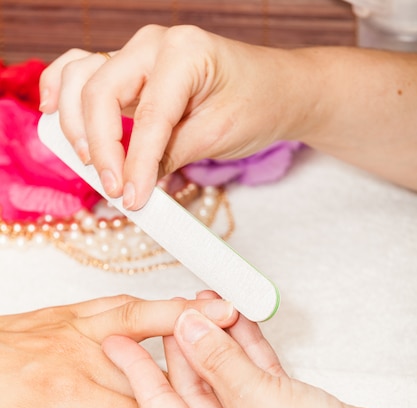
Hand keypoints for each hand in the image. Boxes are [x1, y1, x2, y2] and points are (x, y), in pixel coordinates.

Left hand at [0, 294, 235, 407]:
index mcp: (66, 392)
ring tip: (225, 314)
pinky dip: (149, 304)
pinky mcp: (68, 312)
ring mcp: (75, 326)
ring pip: (142, 319)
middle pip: (152, 365)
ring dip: (184, 318)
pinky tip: (171, 304)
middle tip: (242, 359)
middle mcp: (79, 354)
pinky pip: (116, 302)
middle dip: (198, 365)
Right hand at [39, 25, 301, 208]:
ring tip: (88, 162)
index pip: (148, 116)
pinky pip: (85, 72)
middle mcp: (154, 44)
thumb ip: (170, 156)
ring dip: (76, 122)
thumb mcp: (218, 136)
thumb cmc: (256, 104)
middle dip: (100, 146)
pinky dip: (66, 92)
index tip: (131, 199)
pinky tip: (56, 114)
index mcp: (185, 52)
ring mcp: (138, 53)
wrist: (276, 89)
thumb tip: (132, 184)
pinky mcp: (132, 70)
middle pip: (101, 92)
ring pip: (83, 78)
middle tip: (114, 189)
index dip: (134, 163)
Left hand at [104, 302, 416, 407]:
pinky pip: (251, 373)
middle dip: (181, 345)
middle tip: (164, 308)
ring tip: (200, 300)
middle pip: (190, 387)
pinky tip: (233, 315)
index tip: (114, 340)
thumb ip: (216, 358)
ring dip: (215, 339)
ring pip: (222, 375)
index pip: (157, 407)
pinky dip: (244, 346)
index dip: (135, 369)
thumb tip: (186, 324)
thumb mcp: (253, 399)